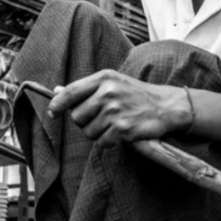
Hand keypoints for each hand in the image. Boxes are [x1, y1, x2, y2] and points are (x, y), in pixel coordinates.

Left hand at [47, 69, 192, 145]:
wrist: (167, 106)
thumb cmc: (138, 95)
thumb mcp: (114, 82)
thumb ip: (87, 88)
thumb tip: (56, 92)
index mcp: (104, 78)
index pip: (70, 92)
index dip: (57, 104)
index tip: (53, 112)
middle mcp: (108, 92)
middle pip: (77, 116)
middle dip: (85, 122)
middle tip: (101, 119)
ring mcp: (115, 111)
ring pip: (88, 132)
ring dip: (98, 133)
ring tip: (114, 125)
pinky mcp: (123, 129)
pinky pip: (102, 142)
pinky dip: (109, 142)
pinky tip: (120, 133)